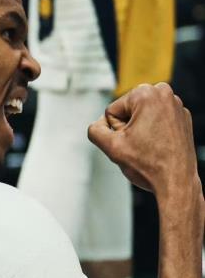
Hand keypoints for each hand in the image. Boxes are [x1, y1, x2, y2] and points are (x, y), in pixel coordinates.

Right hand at [88, 83, 198, 198]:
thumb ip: (94, 130)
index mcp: (146, 94)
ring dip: (140, 130)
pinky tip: (159, 145)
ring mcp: (176, 105)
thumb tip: (97, 124)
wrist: (177, 183)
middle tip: (140, 145)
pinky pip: (156, 120)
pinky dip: (154, 132)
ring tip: (150, 146)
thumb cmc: (149, 165)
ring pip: (140, 116)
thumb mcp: (111, 146)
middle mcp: (164, 94)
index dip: (116, 130)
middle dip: (128, 128)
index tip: (131, 142)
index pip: (112, 111)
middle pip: (127, 110)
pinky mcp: (182, 117)